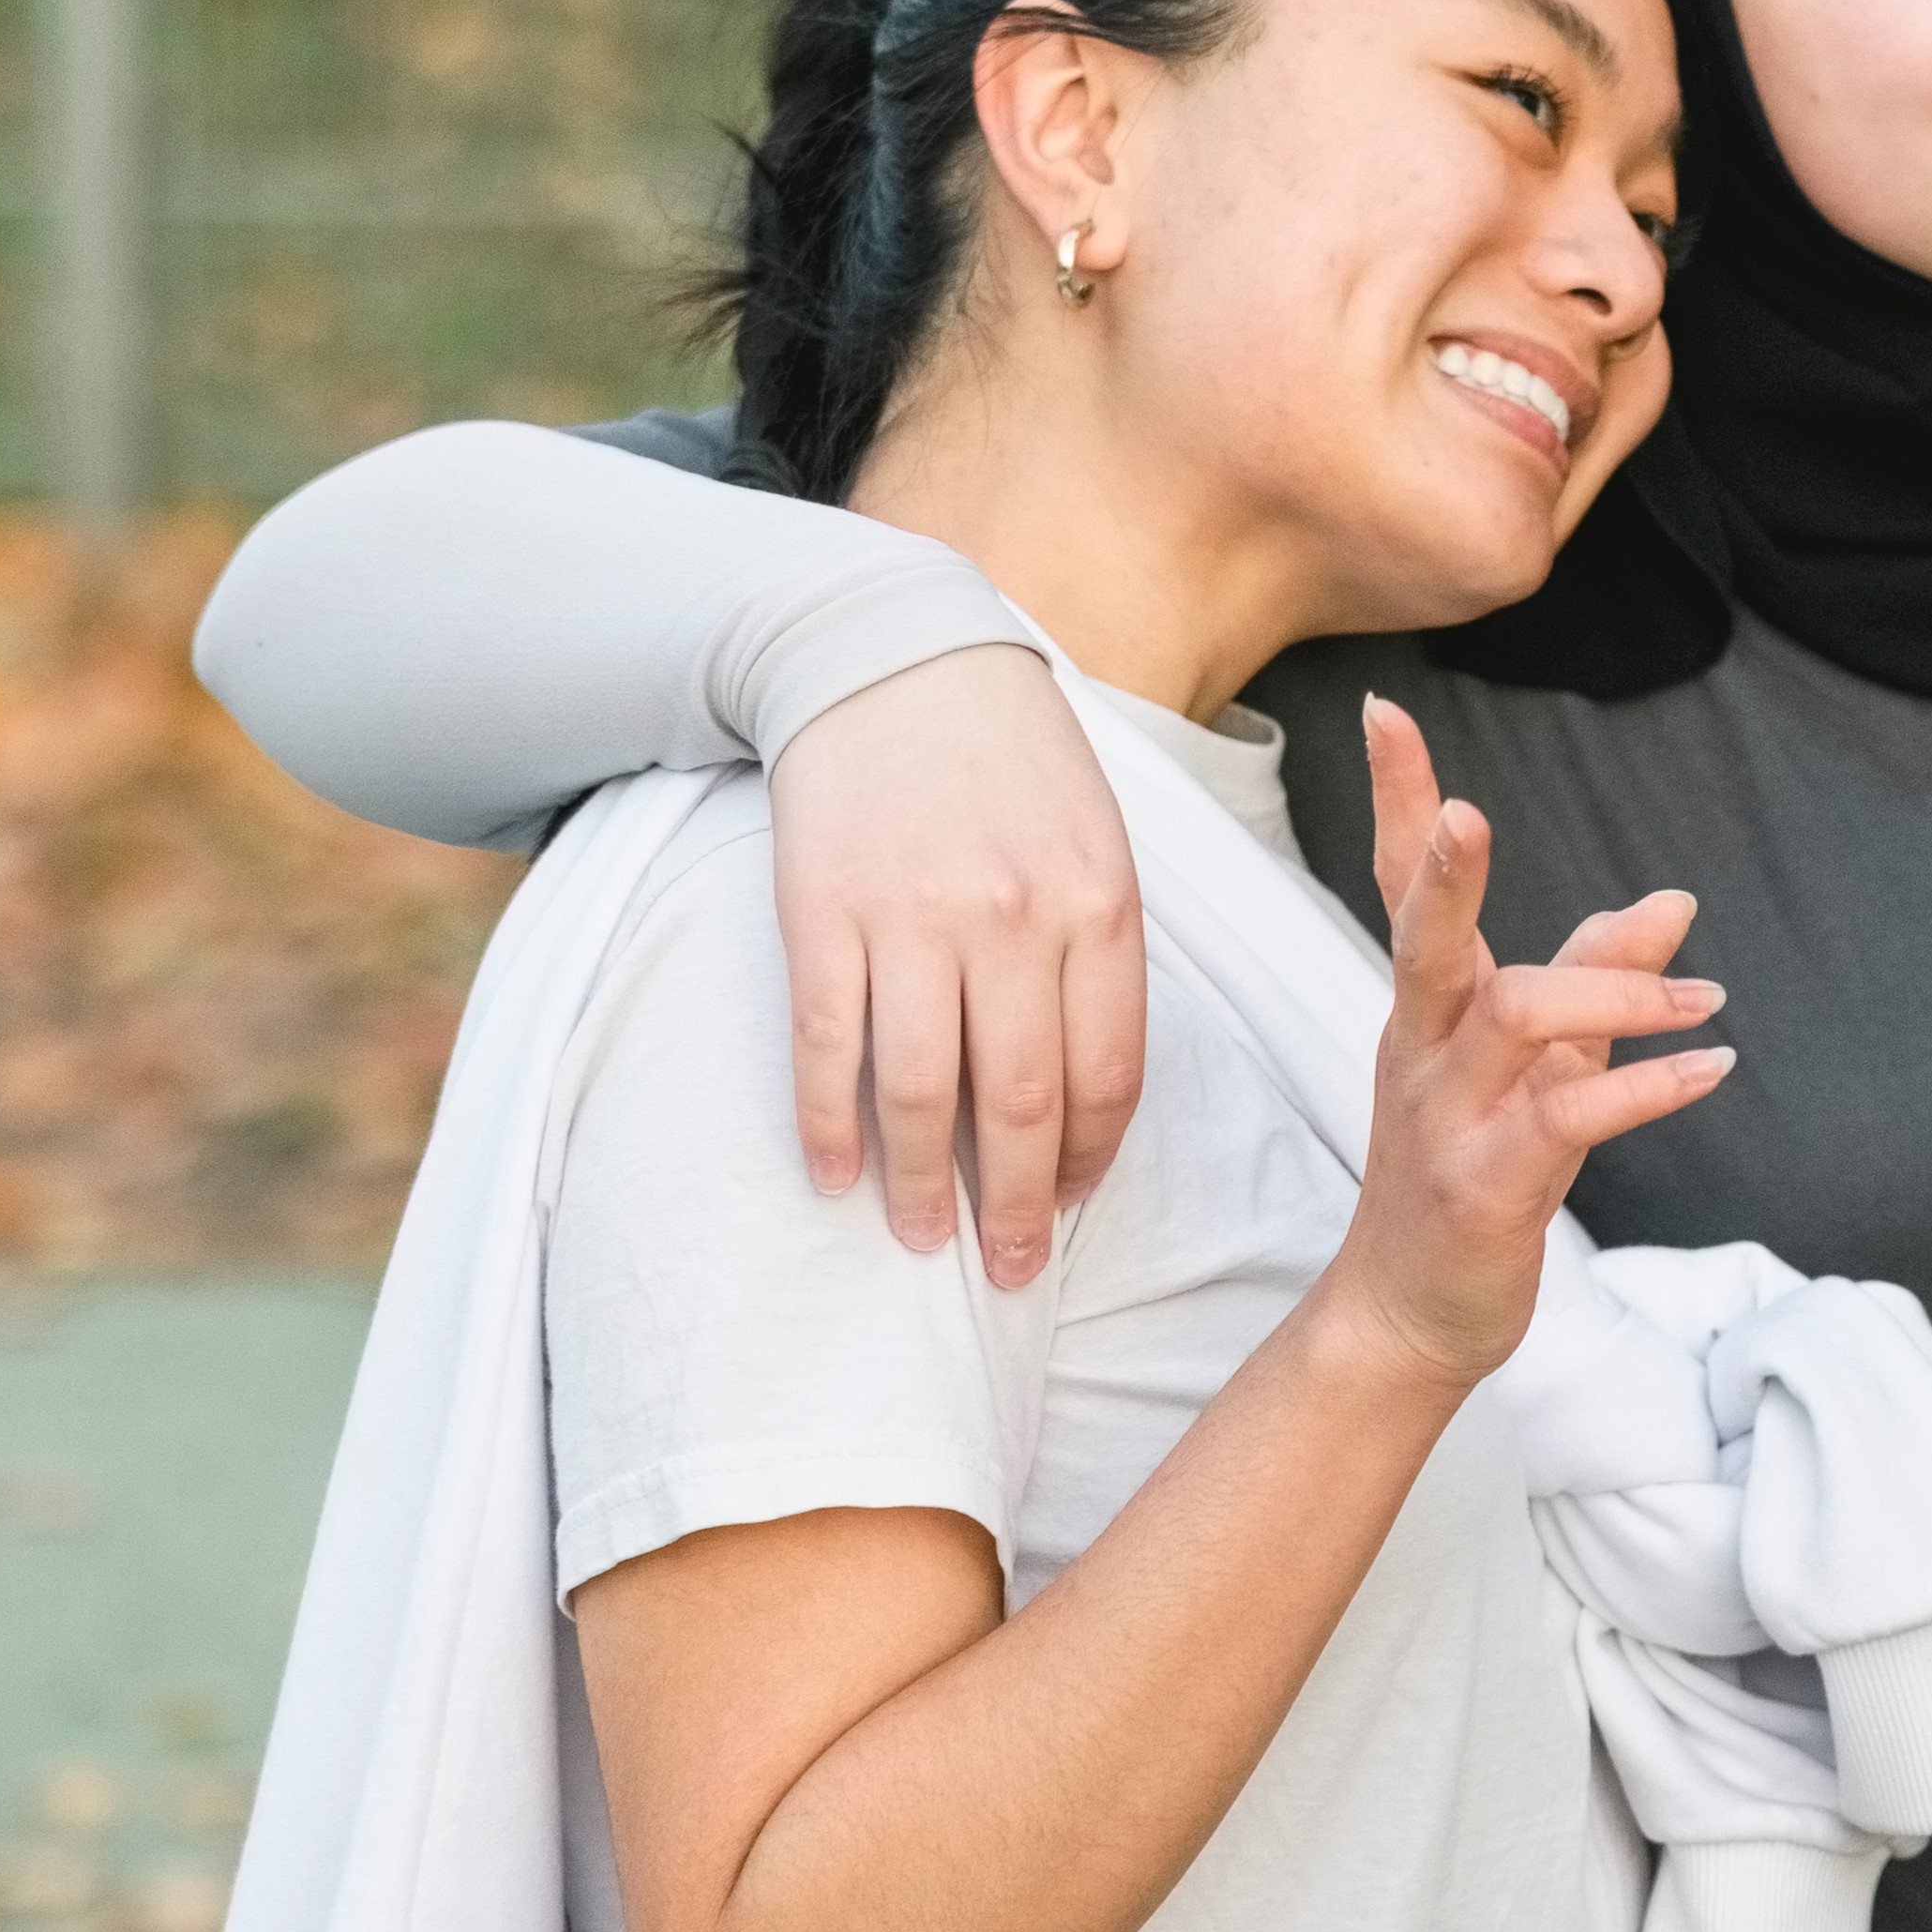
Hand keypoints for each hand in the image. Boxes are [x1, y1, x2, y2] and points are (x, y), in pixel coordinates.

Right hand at [767, 643, 1146, 1287]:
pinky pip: (828, 1047)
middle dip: (1016, 1206)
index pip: (1107, 1073)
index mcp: (1101, 906)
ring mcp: (914, 920)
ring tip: (925, 1240)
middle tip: (1008, 1268)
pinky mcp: (823, 914)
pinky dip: (828, 1126)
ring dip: (923, 1185)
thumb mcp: (1098, 844)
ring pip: (921, 1093)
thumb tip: (1086, 1093)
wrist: (897, 663)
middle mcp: (1014, 921)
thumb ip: (1099, 956)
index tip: (1068, 1206)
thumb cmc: (1014, 764)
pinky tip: (833, 1177)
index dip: (1087, 1158)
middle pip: (1019, 1103)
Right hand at [1329, 696, 1732, 1390]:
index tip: (1386, 710)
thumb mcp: (1537, 1064)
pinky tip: (1710, 1069)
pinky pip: (1565, 1117)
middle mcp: (1423, 1048)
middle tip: (1467, 810)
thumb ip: (1598, 976)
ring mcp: (1446, 1118)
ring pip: (1512, 1019)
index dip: (1401, 800)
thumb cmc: (1471, 1172)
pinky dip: (1643, 1086)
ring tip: (1704, 998)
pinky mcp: (1485, 1184)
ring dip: (1615, 993)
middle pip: (1423, 939)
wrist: (1410, 1315)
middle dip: (1442, 872)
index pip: (1403, 884)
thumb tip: (1674, 900)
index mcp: (1428, 1007)